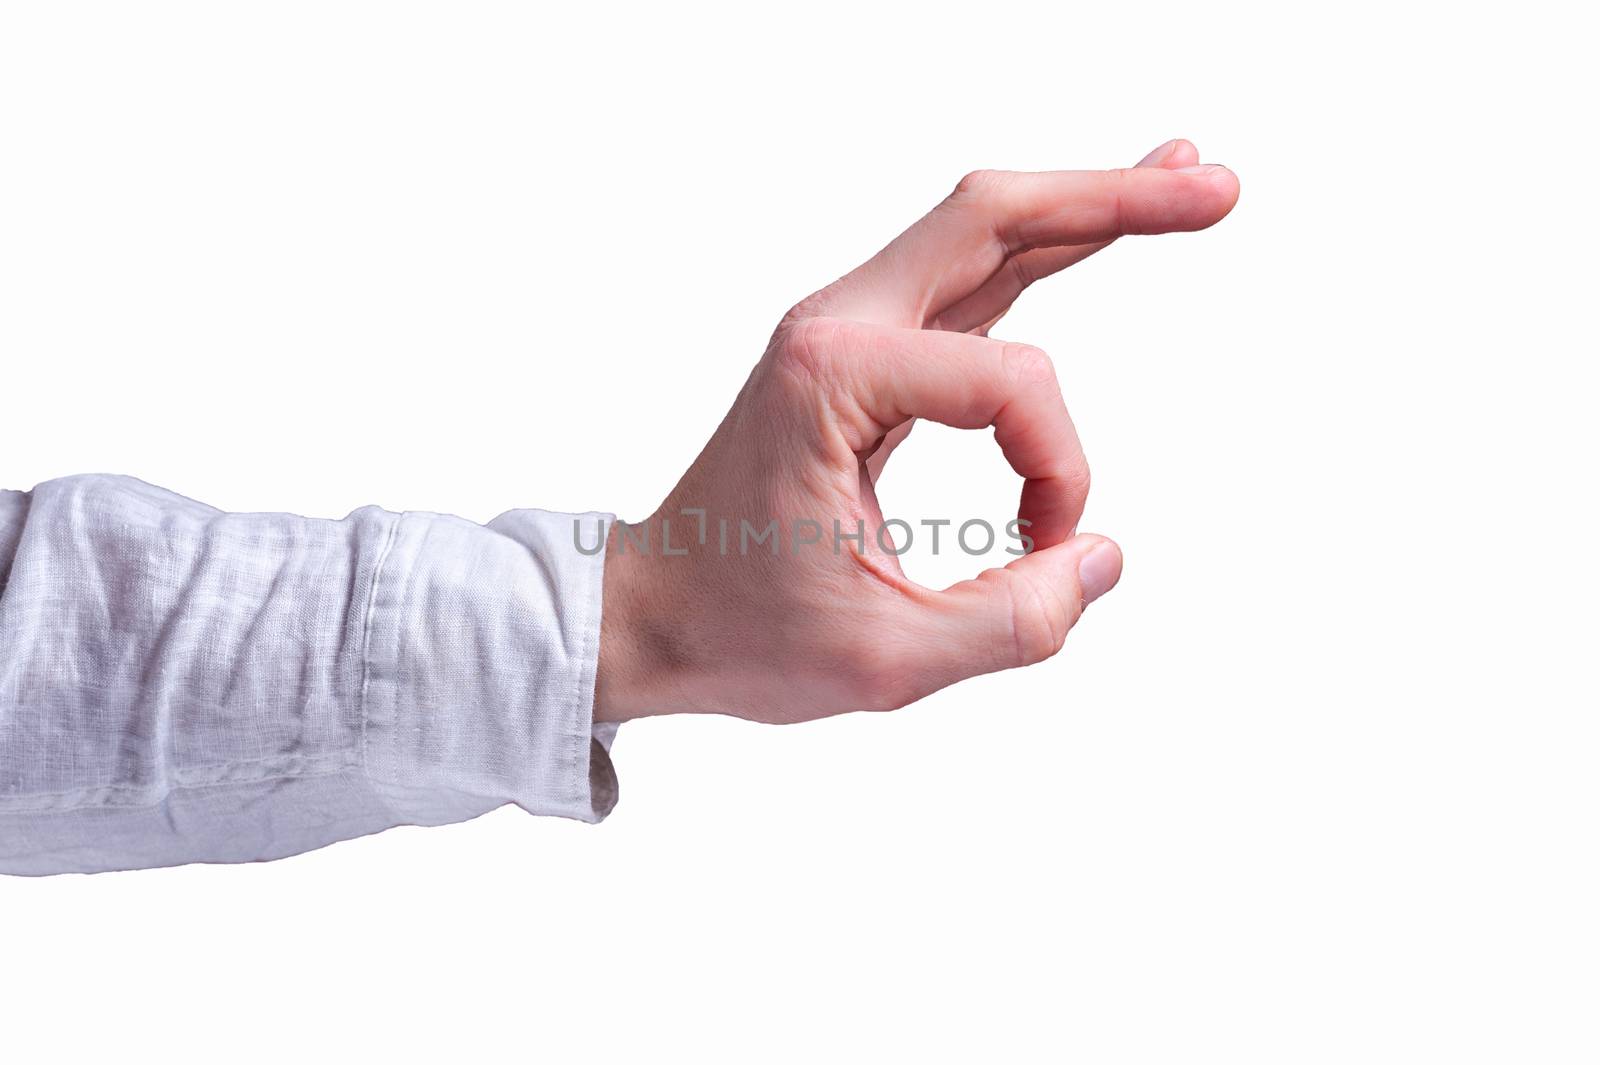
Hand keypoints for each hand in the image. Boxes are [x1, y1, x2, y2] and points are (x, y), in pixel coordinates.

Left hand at [595, 140, 1238, 723]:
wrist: (651, 615)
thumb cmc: (741, 633)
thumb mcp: (884, 660)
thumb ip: (1010, 623)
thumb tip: (1100, 559)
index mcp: (831, 376)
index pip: (1009, 386)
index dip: (1060, 471)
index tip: (1045, 549)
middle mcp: (834, 326)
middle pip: (993, 217)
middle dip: (1113, 199)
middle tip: (1218, 189)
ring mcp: (845, 330)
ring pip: (983, 233)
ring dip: (1085, 207)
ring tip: (1186, 183)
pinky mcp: (861, 354)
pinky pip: (967, 286)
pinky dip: (1040, 254)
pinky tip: (1096, 230)